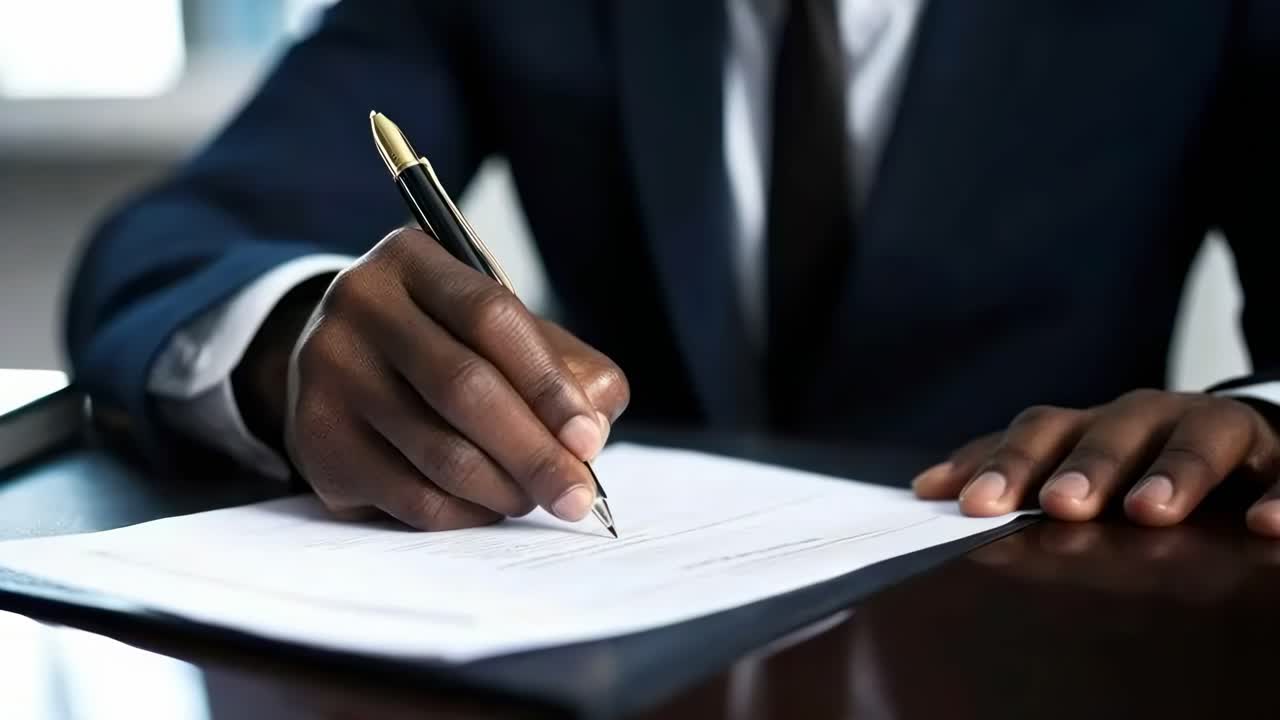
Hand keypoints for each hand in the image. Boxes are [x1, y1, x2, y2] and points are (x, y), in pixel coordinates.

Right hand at [239, 227, 628, 529]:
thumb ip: (564, 367)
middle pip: (463, 387)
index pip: (490, 317)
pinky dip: (465, 513)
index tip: (588, 438)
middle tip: (577, 496)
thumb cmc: (445, 346)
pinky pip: (409, 496)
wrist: (342, 366)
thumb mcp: (503, 333)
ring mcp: (327, 373)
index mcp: (411, 260)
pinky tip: (488, 507)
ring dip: (505, 489)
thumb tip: (590, 433)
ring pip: (438, 452)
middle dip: (534, 452)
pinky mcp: (317, 440)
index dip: (547, 383)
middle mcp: (358, 305)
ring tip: (536, 498)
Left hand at [911, 390, 1279, 536]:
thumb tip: (924, 490)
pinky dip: (1278, 495)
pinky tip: (1264, 526)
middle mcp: (1147, 418)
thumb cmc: (1135, 461)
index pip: (1040, 431)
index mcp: (1091, 424)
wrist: (1233, 443)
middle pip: (1111, 430)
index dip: (1006, 462)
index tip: (973, 504)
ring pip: (1194, 437)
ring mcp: (1213, 431)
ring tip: (1150, 511)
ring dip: (1171, 472)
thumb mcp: (1073, 466)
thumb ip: (1009, 476)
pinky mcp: (1274, 457)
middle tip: (1061, 504)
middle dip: (1084, 466)